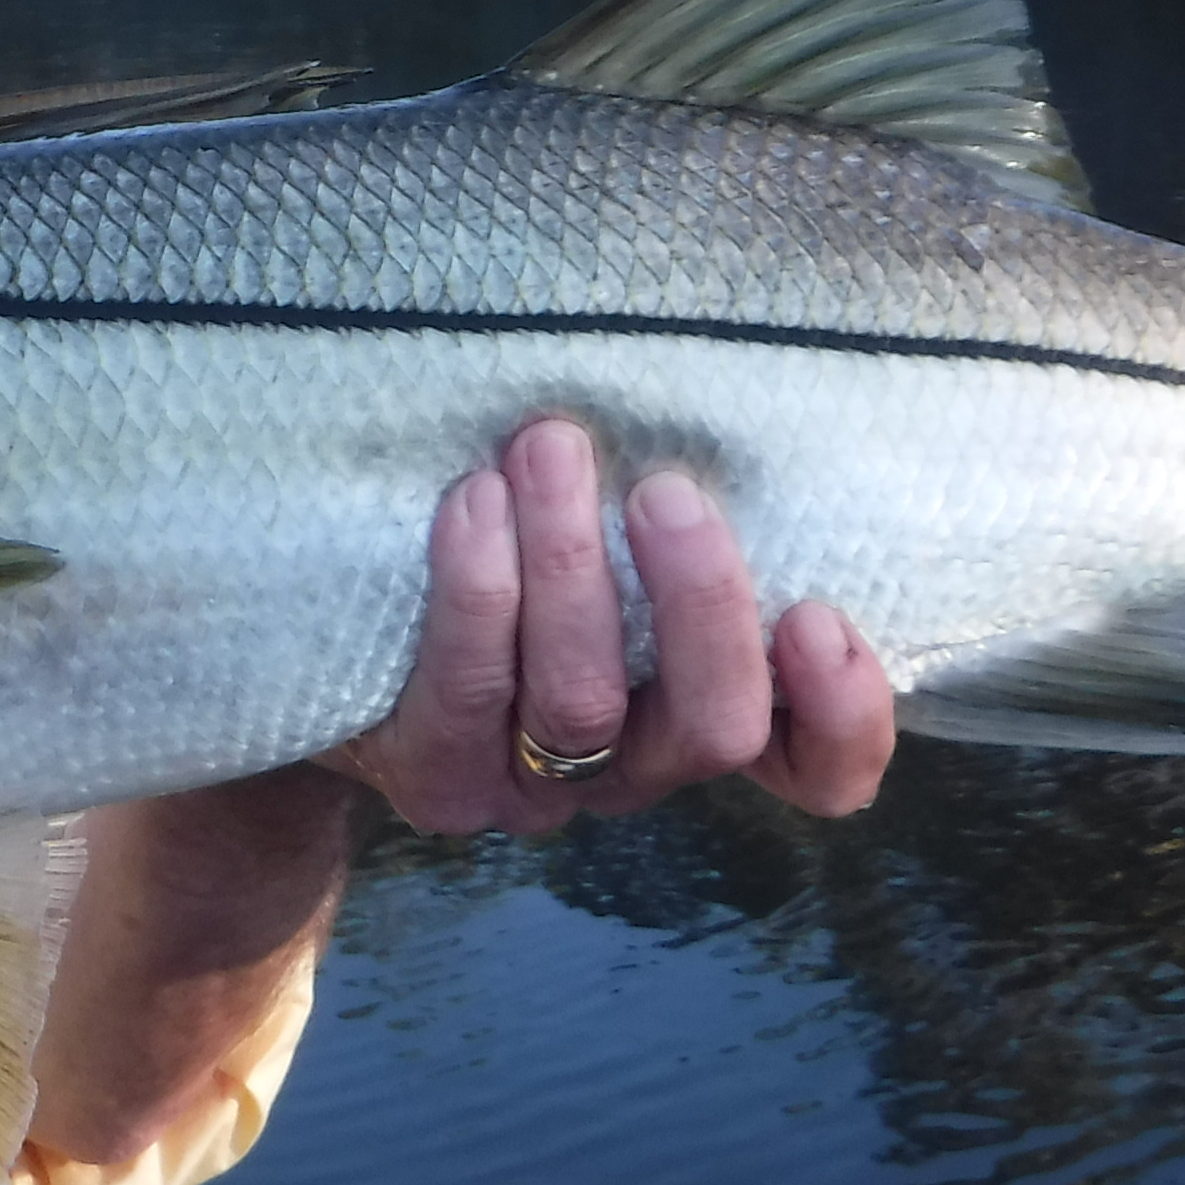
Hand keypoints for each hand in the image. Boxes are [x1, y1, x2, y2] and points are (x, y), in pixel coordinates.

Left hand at [329, 416, 895, 838]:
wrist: (342, 630)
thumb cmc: (518, 544)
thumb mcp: (617, 528)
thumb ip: (676, 508)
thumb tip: (725, 394)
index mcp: (703, 712)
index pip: (818, 769)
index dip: (843, 717)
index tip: (816, 612)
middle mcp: (636, 768)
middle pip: (713, 729)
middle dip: (702, 607)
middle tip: (667, 491)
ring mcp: (535, 789)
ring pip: (583, 703)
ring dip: (572, 566)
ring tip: (549, 448)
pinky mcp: (438, 778)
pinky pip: (468, 694)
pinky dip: (478, 591)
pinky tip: (474, 500)